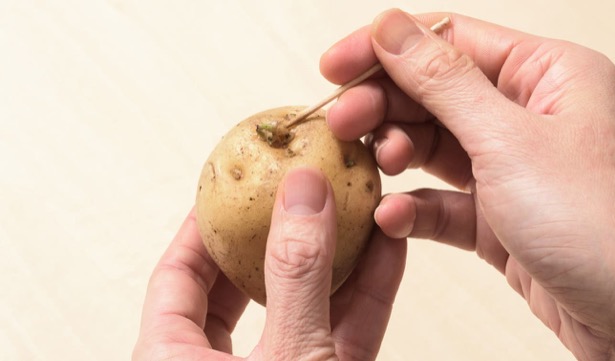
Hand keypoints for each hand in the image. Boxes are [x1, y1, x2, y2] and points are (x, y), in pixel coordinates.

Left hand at [133, 167, 405, 359]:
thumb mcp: (289, 355)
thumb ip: (296, 276)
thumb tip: (305, 192)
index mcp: (175, 359)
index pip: (179, 274)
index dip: (205, 221)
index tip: (234, 179)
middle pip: (242, 284)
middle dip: (276, 232)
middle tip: (297, 187)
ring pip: (306, 306)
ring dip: (339, 255)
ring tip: (356, 202)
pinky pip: (349, 332)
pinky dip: (371, 293)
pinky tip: (388, 247)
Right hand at [320, 9, 614, 359]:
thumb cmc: (603, 228)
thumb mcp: (509, 141)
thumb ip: (443, 82)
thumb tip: (392, 29)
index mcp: (546, 76)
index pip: (450, 42)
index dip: (387, 49)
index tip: (336, 66)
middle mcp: (527, 117)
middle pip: (433, 93)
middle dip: (383, 107)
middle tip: (342, 122)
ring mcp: (510, 168)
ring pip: (431, 146)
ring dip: (395, 155)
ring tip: (375, 165)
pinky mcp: (496, 218)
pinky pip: (440, 201)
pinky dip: (413, 208)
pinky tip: (394, 218)